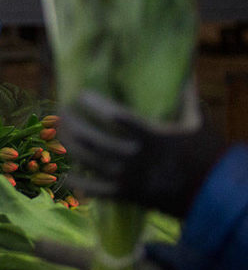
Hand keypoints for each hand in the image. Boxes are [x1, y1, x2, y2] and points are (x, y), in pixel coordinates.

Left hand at [62, 89, 224, 217]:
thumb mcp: (198, 123)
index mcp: (151, 137)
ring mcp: (127, 177)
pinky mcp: (124, 194)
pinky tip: (60, 171)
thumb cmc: (205, 156)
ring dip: (68, 144)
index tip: (81, 94)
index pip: (116, 117)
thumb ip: (187, 98)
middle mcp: (134, 157)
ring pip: (87, 160)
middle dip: (72, 123)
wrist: (212, 196)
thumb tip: (186, 73)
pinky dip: (75, 181)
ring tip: (57, 131)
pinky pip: (93, 189)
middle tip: (63, 110)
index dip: (95, 104)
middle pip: (92, 138)